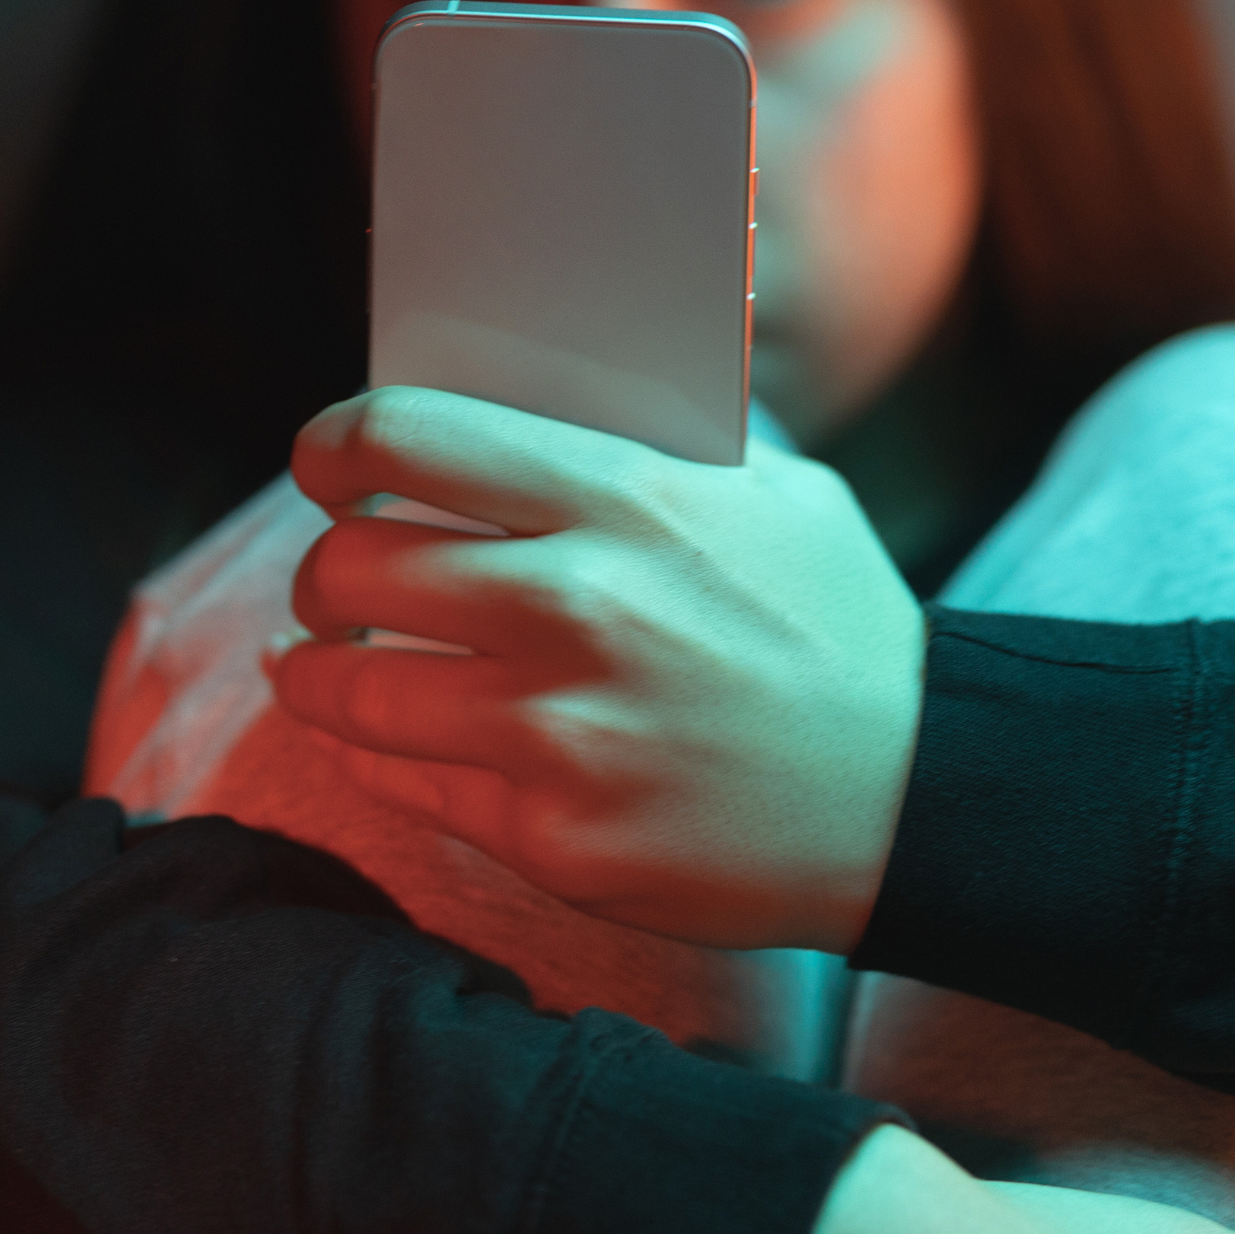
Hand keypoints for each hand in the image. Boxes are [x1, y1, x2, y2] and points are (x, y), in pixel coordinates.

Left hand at [270, 385, 926, 948]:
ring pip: (351, 688)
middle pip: (352, 567)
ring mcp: (558, 733)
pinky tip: (389, 738)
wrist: (916, 800)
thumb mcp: (781, 493)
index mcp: (626, 501)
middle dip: (326, 570)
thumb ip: (658, 443)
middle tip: (338, 580)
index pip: (407, 440)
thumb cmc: (841, 634)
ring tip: (324, 666)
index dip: (336, 445)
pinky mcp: (553, 836)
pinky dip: (382, 756)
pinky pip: (408, 784)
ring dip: (318, 672)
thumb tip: (533, 397)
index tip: (325, 463)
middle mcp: (576, 609)